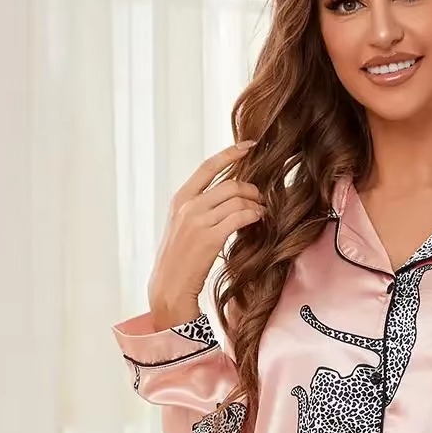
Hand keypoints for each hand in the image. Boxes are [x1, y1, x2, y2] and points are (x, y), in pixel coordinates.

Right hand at [147, 139, 264, 329]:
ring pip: (237, 199)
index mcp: (180, 199)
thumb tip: (224, 196)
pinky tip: (258, 219)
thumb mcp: (182, 226)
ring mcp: (198, 221)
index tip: (248, 145)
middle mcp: (188, 205)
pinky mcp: (210, 237)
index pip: (208, 166)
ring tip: (262, 212)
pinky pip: (240, 217)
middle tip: (260, 199)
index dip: (230, 153)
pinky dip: (254, 215)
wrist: (169, 287)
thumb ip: (198, 208)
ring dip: (255, 204)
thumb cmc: (179, 260)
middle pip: (230, 183)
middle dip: (251, 189)